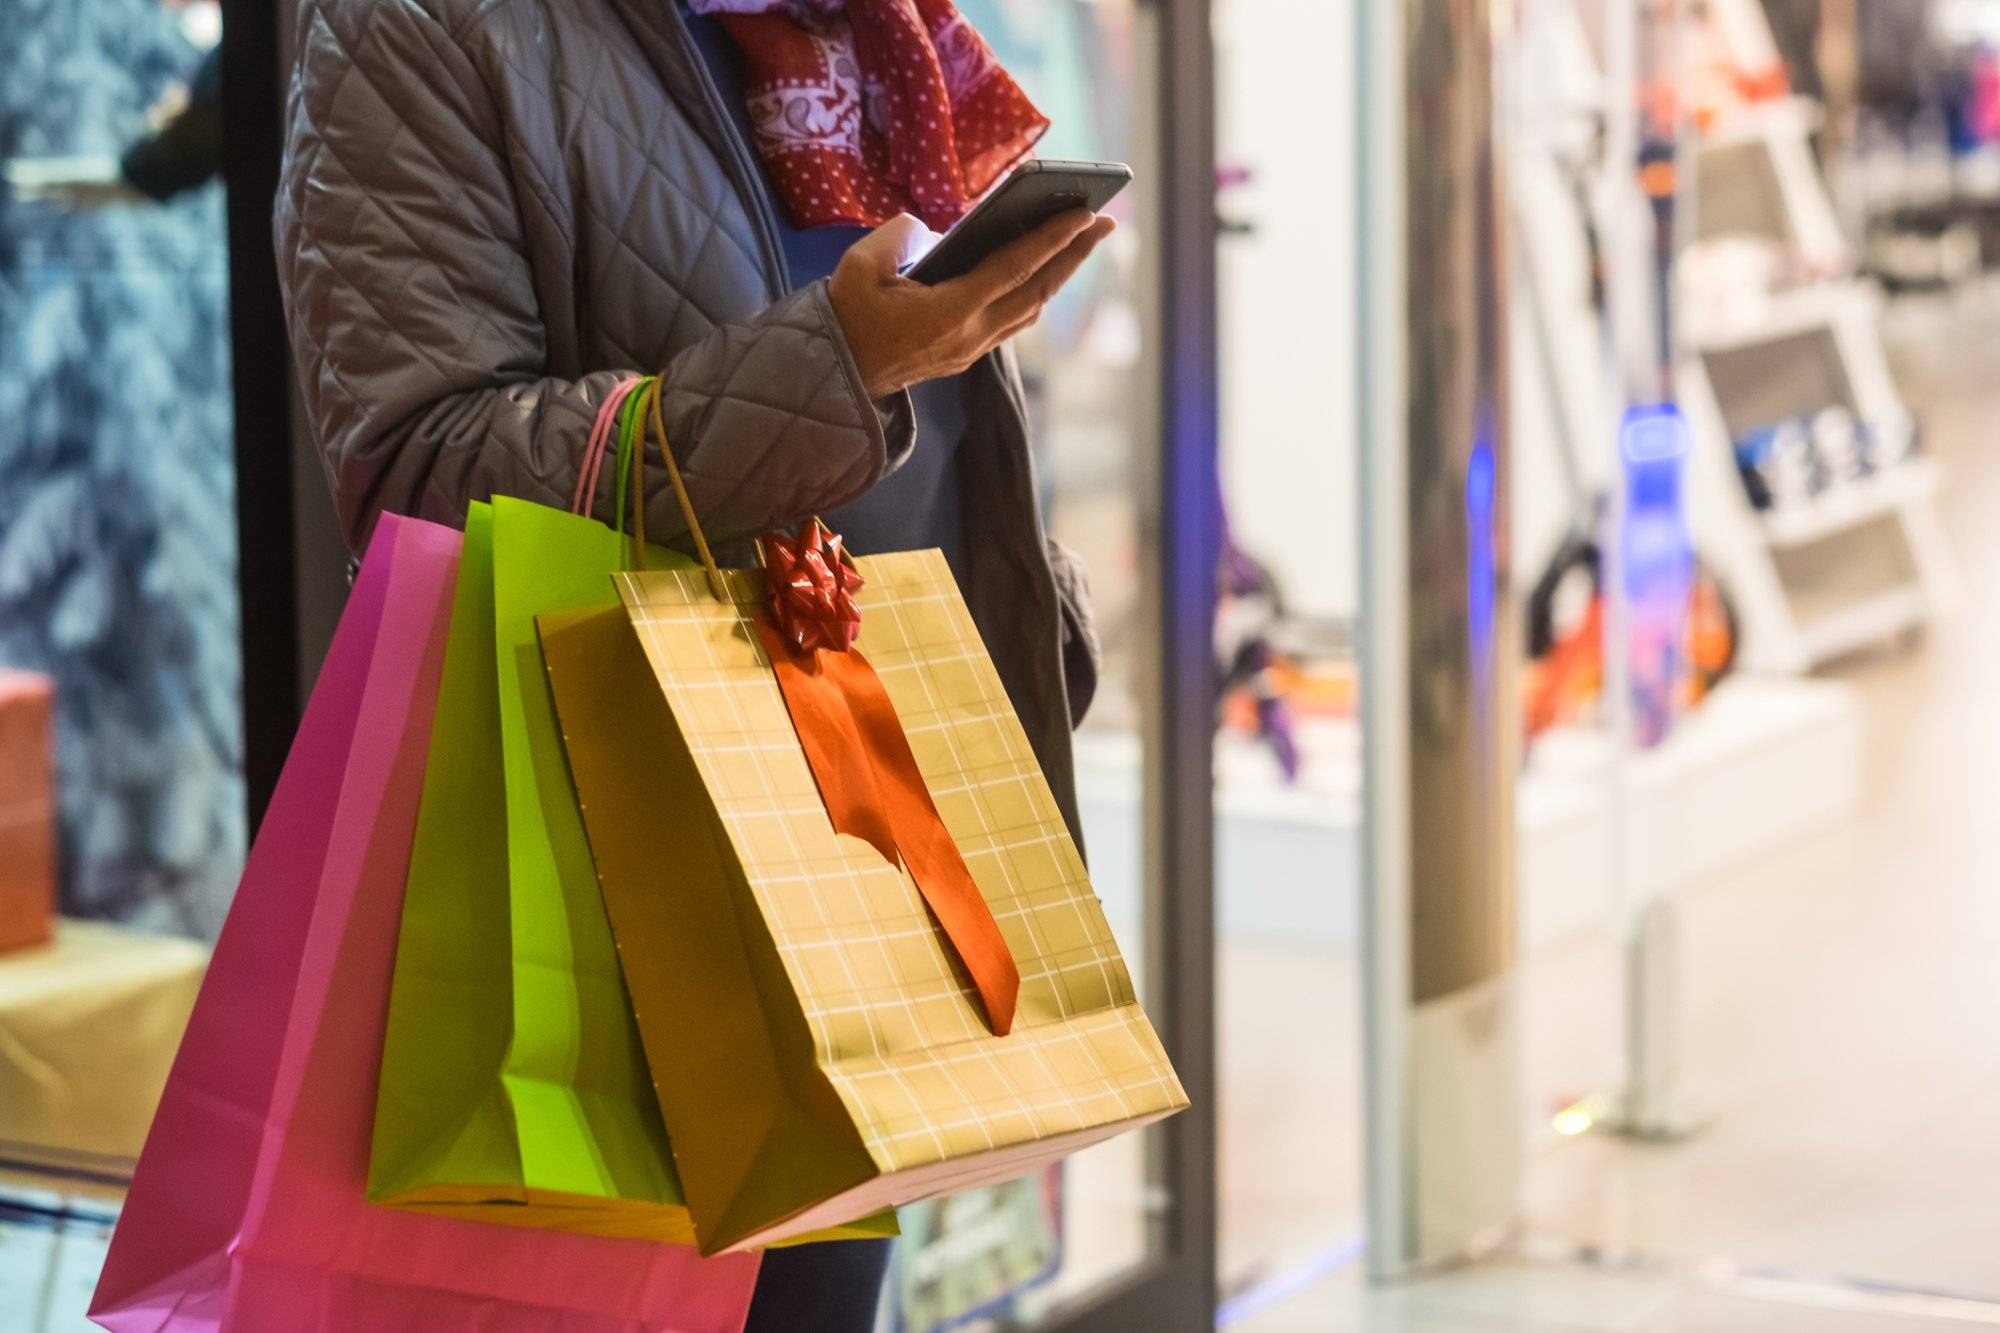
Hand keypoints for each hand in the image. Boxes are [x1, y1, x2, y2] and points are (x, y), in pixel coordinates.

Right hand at [828, 209, 1116, 399]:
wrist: (834, 377)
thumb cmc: (845, 319)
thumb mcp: (860, 266)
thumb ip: (899, 236)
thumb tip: (932, 230)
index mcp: (949, 312)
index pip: (1014, 268)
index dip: (1052, 239)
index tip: (1085, 214)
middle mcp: (971, 335)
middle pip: (1036, 291)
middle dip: (1074, 256)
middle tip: (1105, 223)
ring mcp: (971, 349)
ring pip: (1029, 309)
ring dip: (1058, 275)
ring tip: (1080, 242)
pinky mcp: (965, 354)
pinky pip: (1012, 320)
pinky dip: (1032, 291)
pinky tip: (1040, 270)